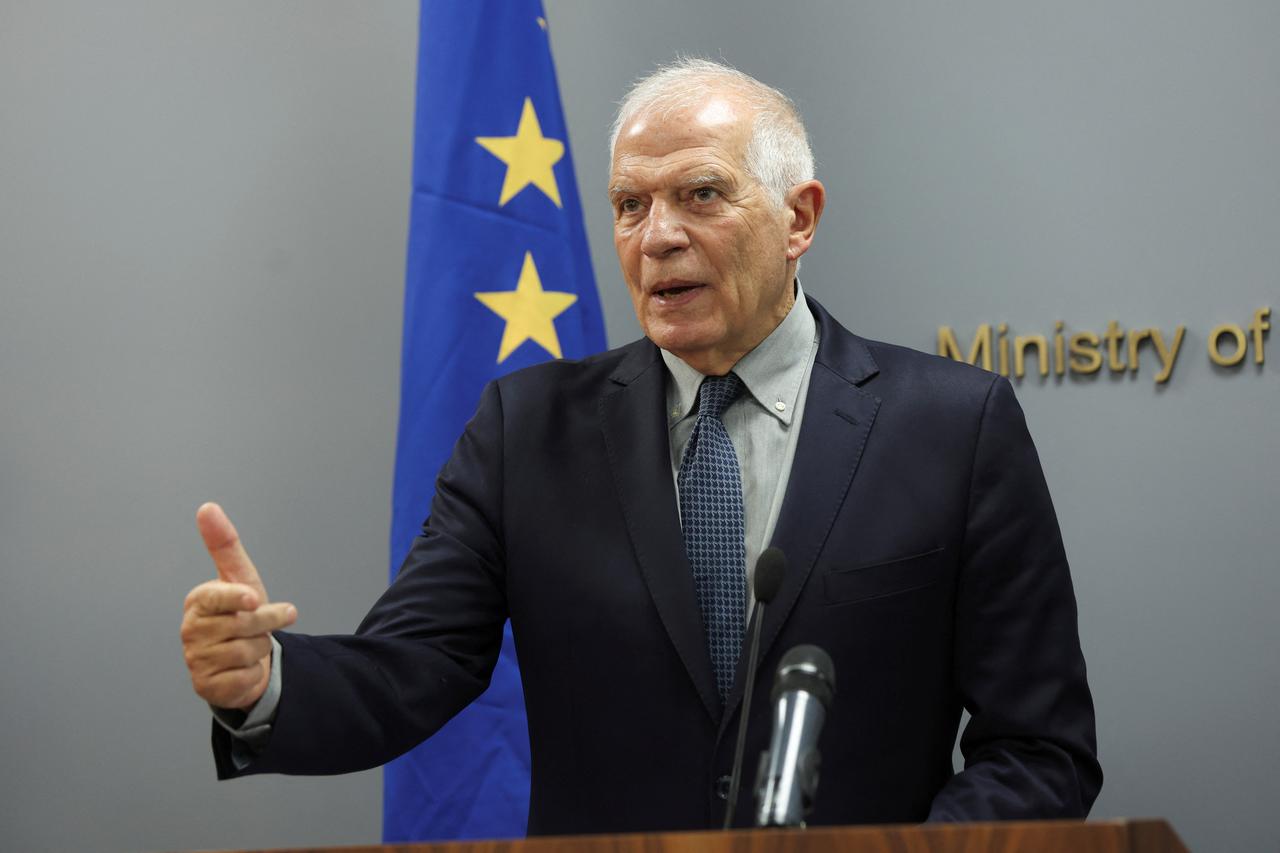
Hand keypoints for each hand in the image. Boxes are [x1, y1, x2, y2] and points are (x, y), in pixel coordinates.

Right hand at [181, 502, 297, 708]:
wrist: (244, 657)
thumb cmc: (241, 611)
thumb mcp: (240, 577)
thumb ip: (224, 544)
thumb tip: (206, 507)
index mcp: (198, 602)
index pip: (215, 598)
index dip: (236, 599)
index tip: (254, 598)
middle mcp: (191, 631)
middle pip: (242, 625)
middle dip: (267, 622)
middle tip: (280, 617)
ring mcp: (195, 660)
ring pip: (247, 651)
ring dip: (261, 647)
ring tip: (254, 643)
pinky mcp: (206, 686)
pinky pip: (244, 677)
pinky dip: (253, 671)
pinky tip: (245, 667)